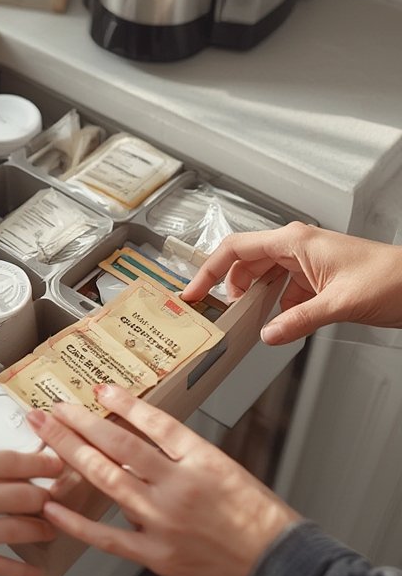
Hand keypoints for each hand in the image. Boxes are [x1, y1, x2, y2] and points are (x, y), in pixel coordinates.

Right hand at [0, 443, 64, 575]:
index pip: (8, 460)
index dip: (37, 461)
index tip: (51, 461)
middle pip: (22, 493)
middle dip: (45, 495)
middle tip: (56, 495)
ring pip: (17, 527)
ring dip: (40, 528)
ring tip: (51, 528)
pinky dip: (21, 570)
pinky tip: (33, 571)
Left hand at [27, 386, 297, 575]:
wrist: (280, 568)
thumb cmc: (258, 520)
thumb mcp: (226, 471)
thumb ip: (183, 459)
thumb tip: (142, 446)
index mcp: (201, 459)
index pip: (155, 422)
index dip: (125, 403)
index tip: (101, 389)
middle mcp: (179, 486)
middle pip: (120, 445)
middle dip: (81, 422)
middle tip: (55, 406)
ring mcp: (164, 521)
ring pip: (108, 479)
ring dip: (72, 453)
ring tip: (48, 434)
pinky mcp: (157, 555)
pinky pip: (107, 537)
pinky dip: (77, 522)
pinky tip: (53, 506)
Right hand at [182, 221, 401, 344]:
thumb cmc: (391, 278)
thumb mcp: (339, 304)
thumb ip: (298, 320)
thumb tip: (268, 334)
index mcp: (295, 241)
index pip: (236, 249)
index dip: (209, 269)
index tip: (193, 290)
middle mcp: (297, 245)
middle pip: (246, 262)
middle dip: (229, 286)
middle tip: (216, 311)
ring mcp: (307, 260)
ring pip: (265, 275)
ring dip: (254, 296)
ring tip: (244, 318)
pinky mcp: (318, 276)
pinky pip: (285, 288)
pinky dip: (276, 305)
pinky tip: (277, 323)